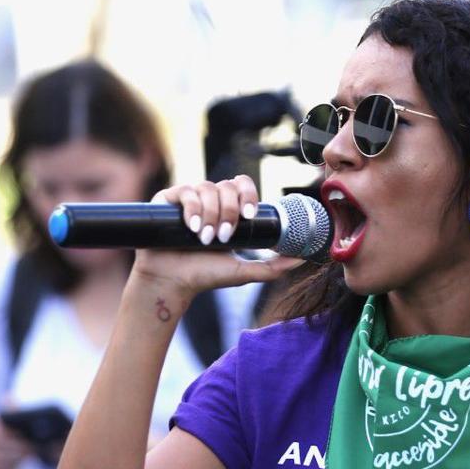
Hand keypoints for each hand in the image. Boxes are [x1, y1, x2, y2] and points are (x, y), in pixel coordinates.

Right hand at [132, 175, 302, 299]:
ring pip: (207, 188)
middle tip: (223, 237)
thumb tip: (303, 259)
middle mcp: (208, 200)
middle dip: (229, 212)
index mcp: (227, 210)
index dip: (248, 195)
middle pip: (226, 186)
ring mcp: (187, 198)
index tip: (249, 216)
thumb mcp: (244, 271)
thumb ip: (274, 267)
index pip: (242, 185)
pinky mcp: (166, 200)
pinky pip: (185, 191)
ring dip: (210, 215)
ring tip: (204, 239)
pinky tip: (192, 228)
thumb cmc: (204, 276)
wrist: (172, 283)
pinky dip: (192, 210)